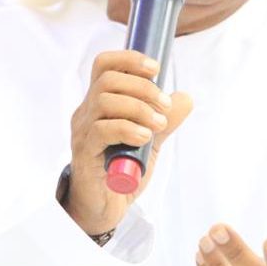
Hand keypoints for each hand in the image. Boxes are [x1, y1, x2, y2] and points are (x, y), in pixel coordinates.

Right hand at [67, 50, 191, 234]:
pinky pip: (102, 130)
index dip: (129, 58)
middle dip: (142, 87)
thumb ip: (165, 120)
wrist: (106, 207)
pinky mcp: (84, 152)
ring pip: (104, 101)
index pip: (104, 65)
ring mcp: (82, 131)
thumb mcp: (149, 141)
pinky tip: (144, 137)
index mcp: (99, 103)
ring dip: (139, 107)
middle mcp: (86, 112)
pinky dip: (128, 129)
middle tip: (165, 105)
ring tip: (159, 124)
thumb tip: (185, 98)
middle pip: (107, 79)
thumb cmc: (123, 169)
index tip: (156, 68)